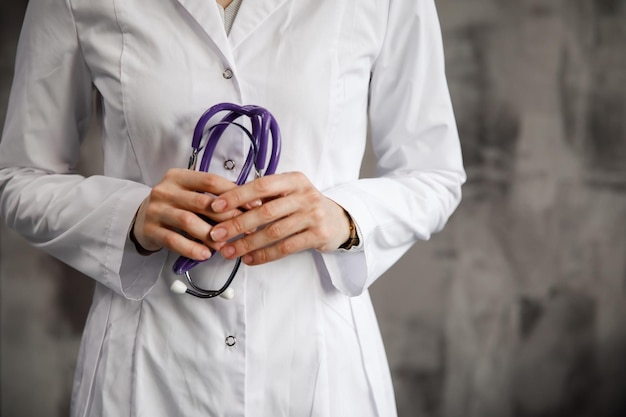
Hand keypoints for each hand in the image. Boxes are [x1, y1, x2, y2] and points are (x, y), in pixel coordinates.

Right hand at [132, 168, 254, 259]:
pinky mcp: (150, 230)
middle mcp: (165, 190)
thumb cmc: (175, 205)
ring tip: (225, 244)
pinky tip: (206, 254)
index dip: (234, 193)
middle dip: (226, 216)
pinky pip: (174, 240)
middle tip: (244, 228)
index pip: (210, 181)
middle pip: (201, 202)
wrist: (141, 218)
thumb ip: (213, 196)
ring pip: (188, 221)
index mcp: (178, 177)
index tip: (253, 206)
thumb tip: (249, 203)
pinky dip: (192, 248)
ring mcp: (156, 210)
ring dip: (210, 234)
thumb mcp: (190, 194)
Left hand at [208, 171, 350, 264]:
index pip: (261, 186)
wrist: (338, 220)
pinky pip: (286, 248)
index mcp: (294, 179)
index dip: (237, 196)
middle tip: (216, 235)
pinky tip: (250, 259)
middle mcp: (305, 195)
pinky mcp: (318, 235)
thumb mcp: (290, 192)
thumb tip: (226, 203)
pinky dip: (265, 255)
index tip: (215, 206)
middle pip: (265, 211)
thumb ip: (266, 195)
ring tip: (229, 252)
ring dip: (247, 244)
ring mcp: (313, 215)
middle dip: (237, 224)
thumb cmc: (305, 205)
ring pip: (274, 232)